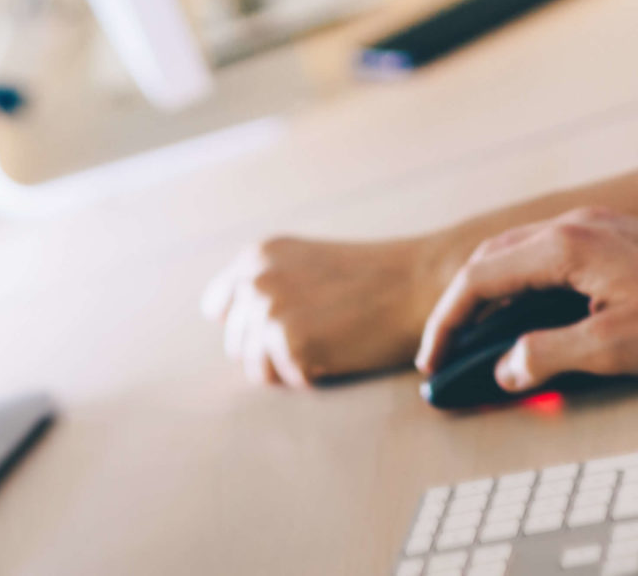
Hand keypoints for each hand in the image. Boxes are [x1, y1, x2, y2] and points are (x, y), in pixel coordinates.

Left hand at [201, 234, 451, 387]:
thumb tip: (229, 323)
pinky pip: (287, 381)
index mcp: (256, 256)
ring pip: (256, 369)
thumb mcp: (305, 265)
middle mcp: (253, 279)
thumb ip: (267, 284)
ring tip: (330, 343)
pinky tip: (340, 352)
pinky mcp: (290, 343)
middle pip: (237, 343)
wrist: (418, 284)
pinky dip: (313, 377)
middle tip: (321, 335)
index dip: (247, 325)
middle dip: (272, 349)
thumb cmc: (369, 280)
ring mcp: (269, 311)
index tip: (282, 327)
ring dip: (291, 367)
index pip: (218, 307)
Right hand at [415, 209, 637, 395]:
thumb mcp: (614, 348)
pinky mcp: (613, 238)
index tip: (432, 358)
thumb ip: (549, 356)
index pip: (479, 278)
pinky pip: (547, 256)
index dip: (448, 322)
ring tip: (480, 339)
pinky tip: (531, 315)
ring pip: (519, 255)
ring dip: (491, 295)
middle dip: (461, 306)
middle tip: (445, 351)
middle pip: (491, 260)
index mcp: (563, 247)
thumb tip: (507, 370)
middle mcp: (571, 226)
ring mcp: (593, 227)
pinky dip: (523, 286)